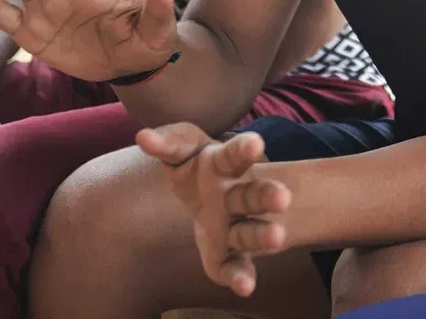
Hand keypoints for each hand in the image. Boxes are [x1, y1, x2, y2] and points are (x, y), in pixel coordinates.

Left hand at [138, 123, 292, 296]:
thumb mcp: (184, 149)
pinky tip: (246, 289)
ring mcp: (235, 227)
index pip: (235, 155)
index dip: (243, 149)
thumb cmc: (195, 170)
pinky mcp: (227, 256)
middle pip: (253, 195)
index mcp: (226, 166)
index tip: (255, 144)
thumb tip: (143, 136)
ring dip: (262, 236)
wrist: (211, 202)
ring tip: (276, 237)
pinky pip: (235, 267)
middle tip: (283, 198)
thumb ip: (169, 143)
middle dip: (267, 196)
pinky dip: (241, 277)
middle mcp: (236, 196)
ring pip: (250, 232)